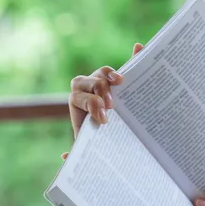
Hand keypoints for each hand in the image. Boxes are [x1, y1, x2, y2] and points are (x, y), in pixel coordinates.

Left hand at [62, 43, 143, 159]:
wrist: (106, 129)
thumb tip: (65, 157)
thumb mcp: (86, 145)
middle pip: (89, 82)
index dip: (90, 105)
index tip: (104, 119)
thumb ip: (76, 151)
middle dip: (99, 91)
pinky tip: (138, 48)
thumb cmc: (94, 138)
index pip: (78, 98)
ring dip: (110, 76)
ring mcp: (101, 81)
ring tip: (121, 84)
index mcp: (76, 104)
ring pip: (102, 72)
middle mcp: (86, 89)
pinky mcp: (117, 79)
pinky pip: (124, 64)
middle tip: (111, 106)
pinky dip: (131, 57)